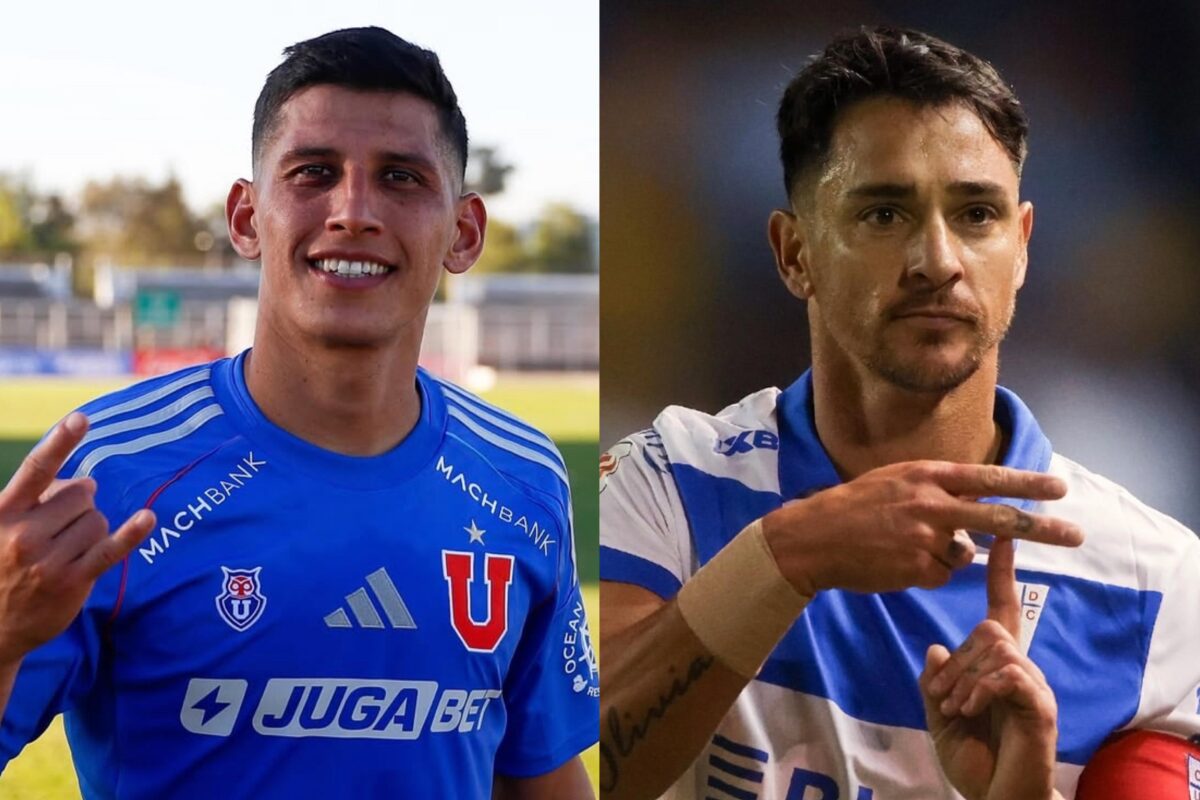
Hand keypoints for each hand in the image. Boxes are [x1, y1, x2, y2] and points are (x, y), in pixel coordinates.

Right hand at [0, 413, 155, 664]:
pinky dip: (131, 533)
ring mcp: (49, 560)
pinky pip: (110, 550)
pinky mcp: (73, 580)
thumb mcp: (3, 527)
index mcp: (4, 514)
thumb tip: (82, 482)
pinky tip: (148, 518)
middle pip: (82, 495)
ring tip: (69, 548)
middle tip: (64, 524)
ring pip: (98, 520)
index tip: (80, 419)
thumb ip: (37, 499)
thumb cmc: (2, 565)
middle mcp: (25, 535)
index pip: (36, 470)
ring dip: (93, 528)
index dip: (60, 442)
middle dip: (81, 503)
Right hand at [762, 460, 1082, 594]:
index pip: (987, 478)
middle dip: (1042, 528)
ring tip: (904, 545)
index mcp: (926, 476)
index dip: (1025, 484)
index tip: (1058, 489)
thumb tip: (970, 514)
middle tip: (1076, 535)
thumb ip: (934, 490)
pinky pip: (938, 574)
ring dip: (944, 555)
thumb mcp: (894, 481)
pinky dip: (923, 572)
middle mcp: (931, 504)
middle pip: (999, 518)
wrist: (813, 537)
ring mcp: (925, 538)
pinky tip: (896, 562)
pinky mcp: (916, 568)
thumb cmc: (851, 506)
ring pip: (962, 554)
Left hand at [919, 536, 1060, 799]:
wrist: (994, 797)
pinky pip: (1009, 675)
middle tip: (944, 698)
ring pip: (997, 648)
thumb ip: (935, 680)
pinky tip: (969, 711)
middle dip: (956, 661)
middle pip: (988, 628)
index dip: (1001, 573)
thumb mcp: (938, 715)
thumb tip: (936, 645)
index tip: (1001, 535)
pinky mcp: (1040, 706)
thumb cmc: (972, 759)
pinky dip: (980, 690)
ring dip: (965, 678)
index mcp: (996, 666)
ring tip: (956, 710)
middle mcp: (1020, 669)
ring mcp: (1033, 686)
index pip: (1000, 610)